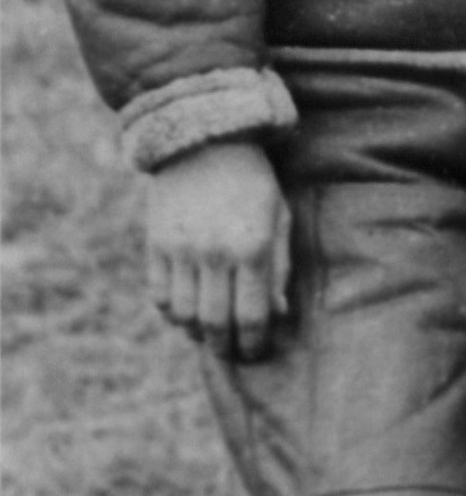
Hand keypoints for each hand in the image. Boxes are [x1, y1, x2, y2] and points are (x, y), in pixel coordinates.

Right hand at [142, 140, 287, 358]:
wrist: (205, 142)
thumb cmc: (253, 182)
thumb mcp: (279, 216)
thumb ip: (279, 266)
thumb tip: (278, 314)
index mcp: (252, 246)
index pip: (252, 314)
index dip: (255, 342)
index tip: (257, 352)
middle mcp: (214, 253)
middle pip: (214, 322)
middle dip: (225, 346)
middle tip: (233, 352)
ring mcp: (180, 251)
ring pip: (183, 315)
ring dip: (196, 332)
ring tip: (209, 332)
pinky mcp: (155, 246)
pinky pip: (159, 296)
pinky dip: (172, 312)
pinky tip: (186, 311)